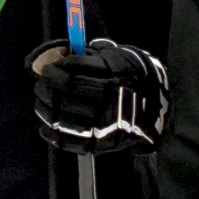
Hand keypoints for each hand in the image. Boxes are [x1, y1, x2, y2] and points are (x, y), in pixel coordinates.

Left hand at [26, 38, 168, 155]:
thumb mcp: (118, 57)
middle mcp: (110, 98)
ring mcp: (105, 124)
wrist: (157, 111)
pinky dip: (52, 133)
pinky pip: (69, 141)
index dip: (58, 67)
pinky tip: (45, 125)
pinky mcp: (101, 144)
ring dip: (45, 108)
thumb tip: (58, 55)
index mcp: (114, 74)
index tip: (50, 67)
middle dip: (47, 86)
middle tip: (41, 83)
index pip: (76, 68)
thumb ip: (89, 55)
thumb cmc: (132, 79)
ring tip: (41, 102)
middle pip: (67, 91)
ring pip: (63, 116)